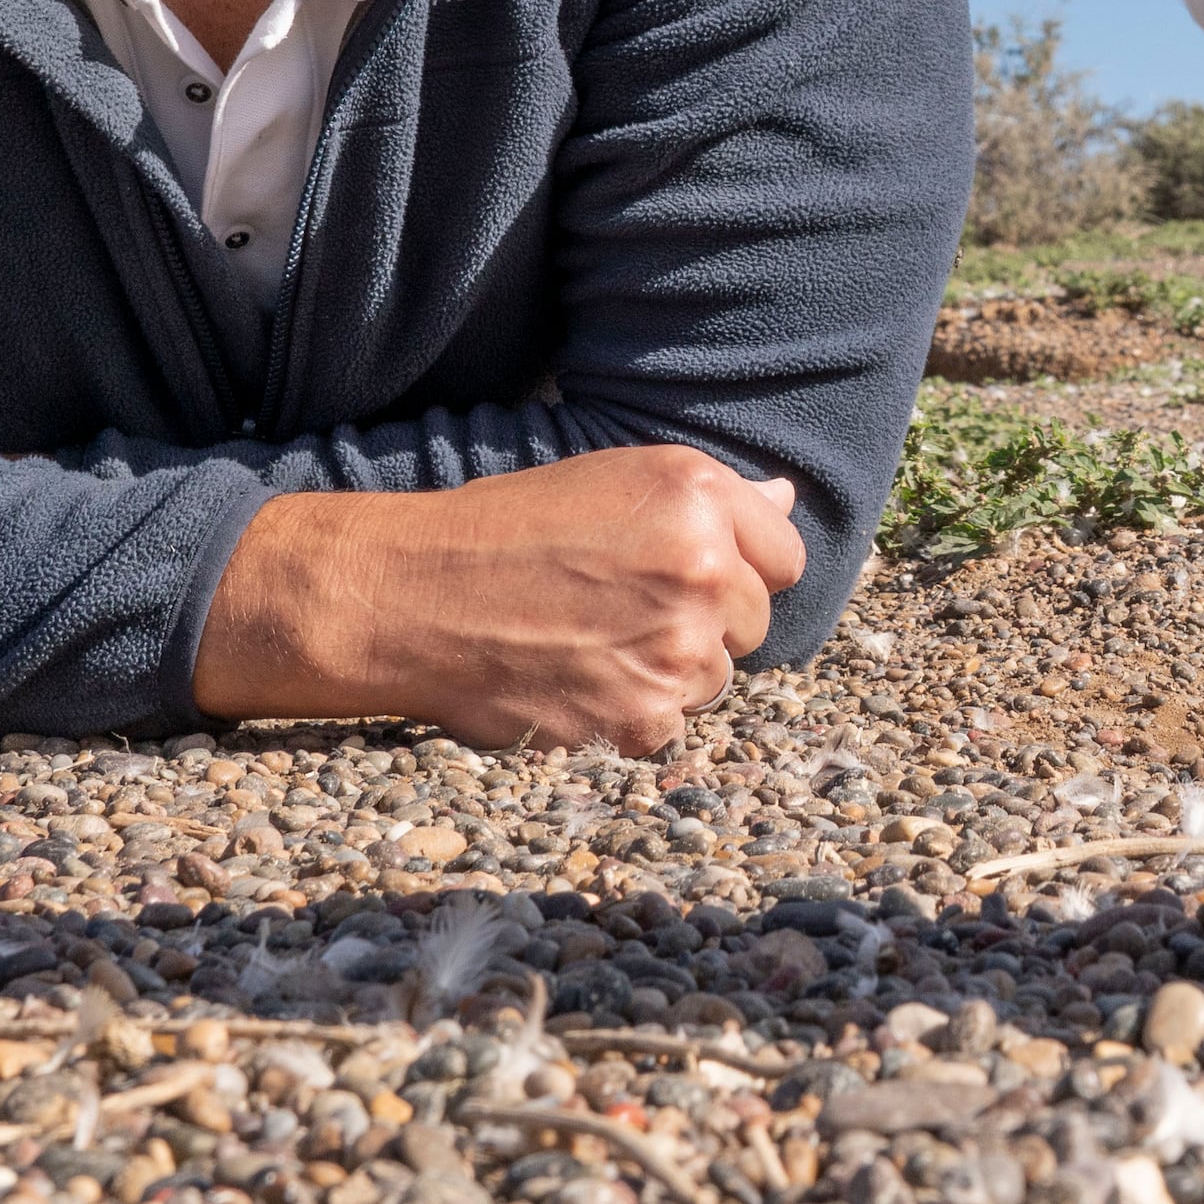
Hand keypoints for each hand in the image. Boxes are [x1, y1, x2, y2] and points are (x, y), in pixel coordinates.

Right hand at [191, 445, 807, 752]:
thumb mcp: (613, 476)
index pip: (785, 556)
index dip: (741, 566)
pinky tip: (578, 679)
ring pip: (713, 678)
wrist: (416, 595)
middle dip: (704, 619)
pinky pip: (670, 727)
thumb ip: (716, 496)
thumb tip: (787, 501)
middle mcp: (702, 571)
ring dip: (668, 669)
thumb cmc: (508, 527)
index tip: (692, 572)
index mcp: (699, 499)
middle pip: (754, 622)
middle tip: (623, 604)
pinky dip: (631, 714)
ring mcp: (676, 652)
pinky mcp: (642, 718)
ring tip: (591, 638)